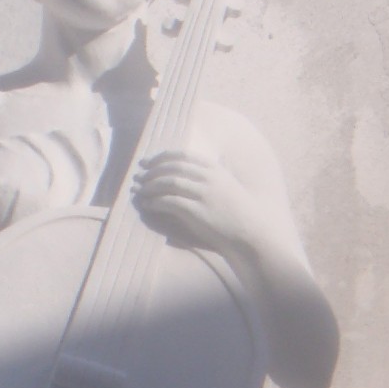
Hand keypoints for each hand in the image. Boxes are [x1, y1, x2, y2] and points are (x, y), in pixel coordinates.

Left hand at [132, 149, 257, 256]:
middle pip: (172, 167)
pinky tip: (148, 204)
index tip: (148, 161)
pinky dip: (155, 202)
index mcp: (214, 169)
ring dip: (150, 186)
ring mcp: (202, 194)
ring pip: (168, 183)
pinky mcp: (196, 211)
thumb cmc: (237, 211)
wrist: (249, 231)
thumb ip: (208, 177)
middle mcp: (207, 178)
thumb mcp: (225, 185)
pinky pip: (169, 202)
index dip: (161, 157)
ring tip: (140, 191)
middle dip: (152, 171)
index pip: (182, 155)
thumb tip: (185, 174)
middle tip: (139, 176)